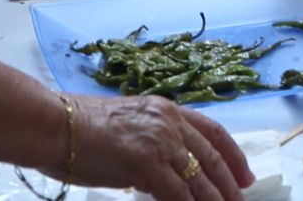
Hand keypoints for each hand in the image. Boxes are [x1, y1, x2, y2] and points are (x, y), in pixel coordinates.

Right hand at [68, 92, 252, 200]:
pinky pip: (178, 194)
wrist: (56, 126)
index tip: (246, 175)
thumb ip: (154, 139)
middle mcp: (169, 121)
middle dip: (230, 184)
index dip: (234, 155)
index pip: (212, 131)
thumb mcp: (129, 124)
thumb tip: (168, 167)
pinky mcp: (147, 164)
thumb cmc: (81, 129)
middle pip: (212, 157)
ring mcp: (160, 142)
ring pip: (199, 180)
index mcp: (166, 109)